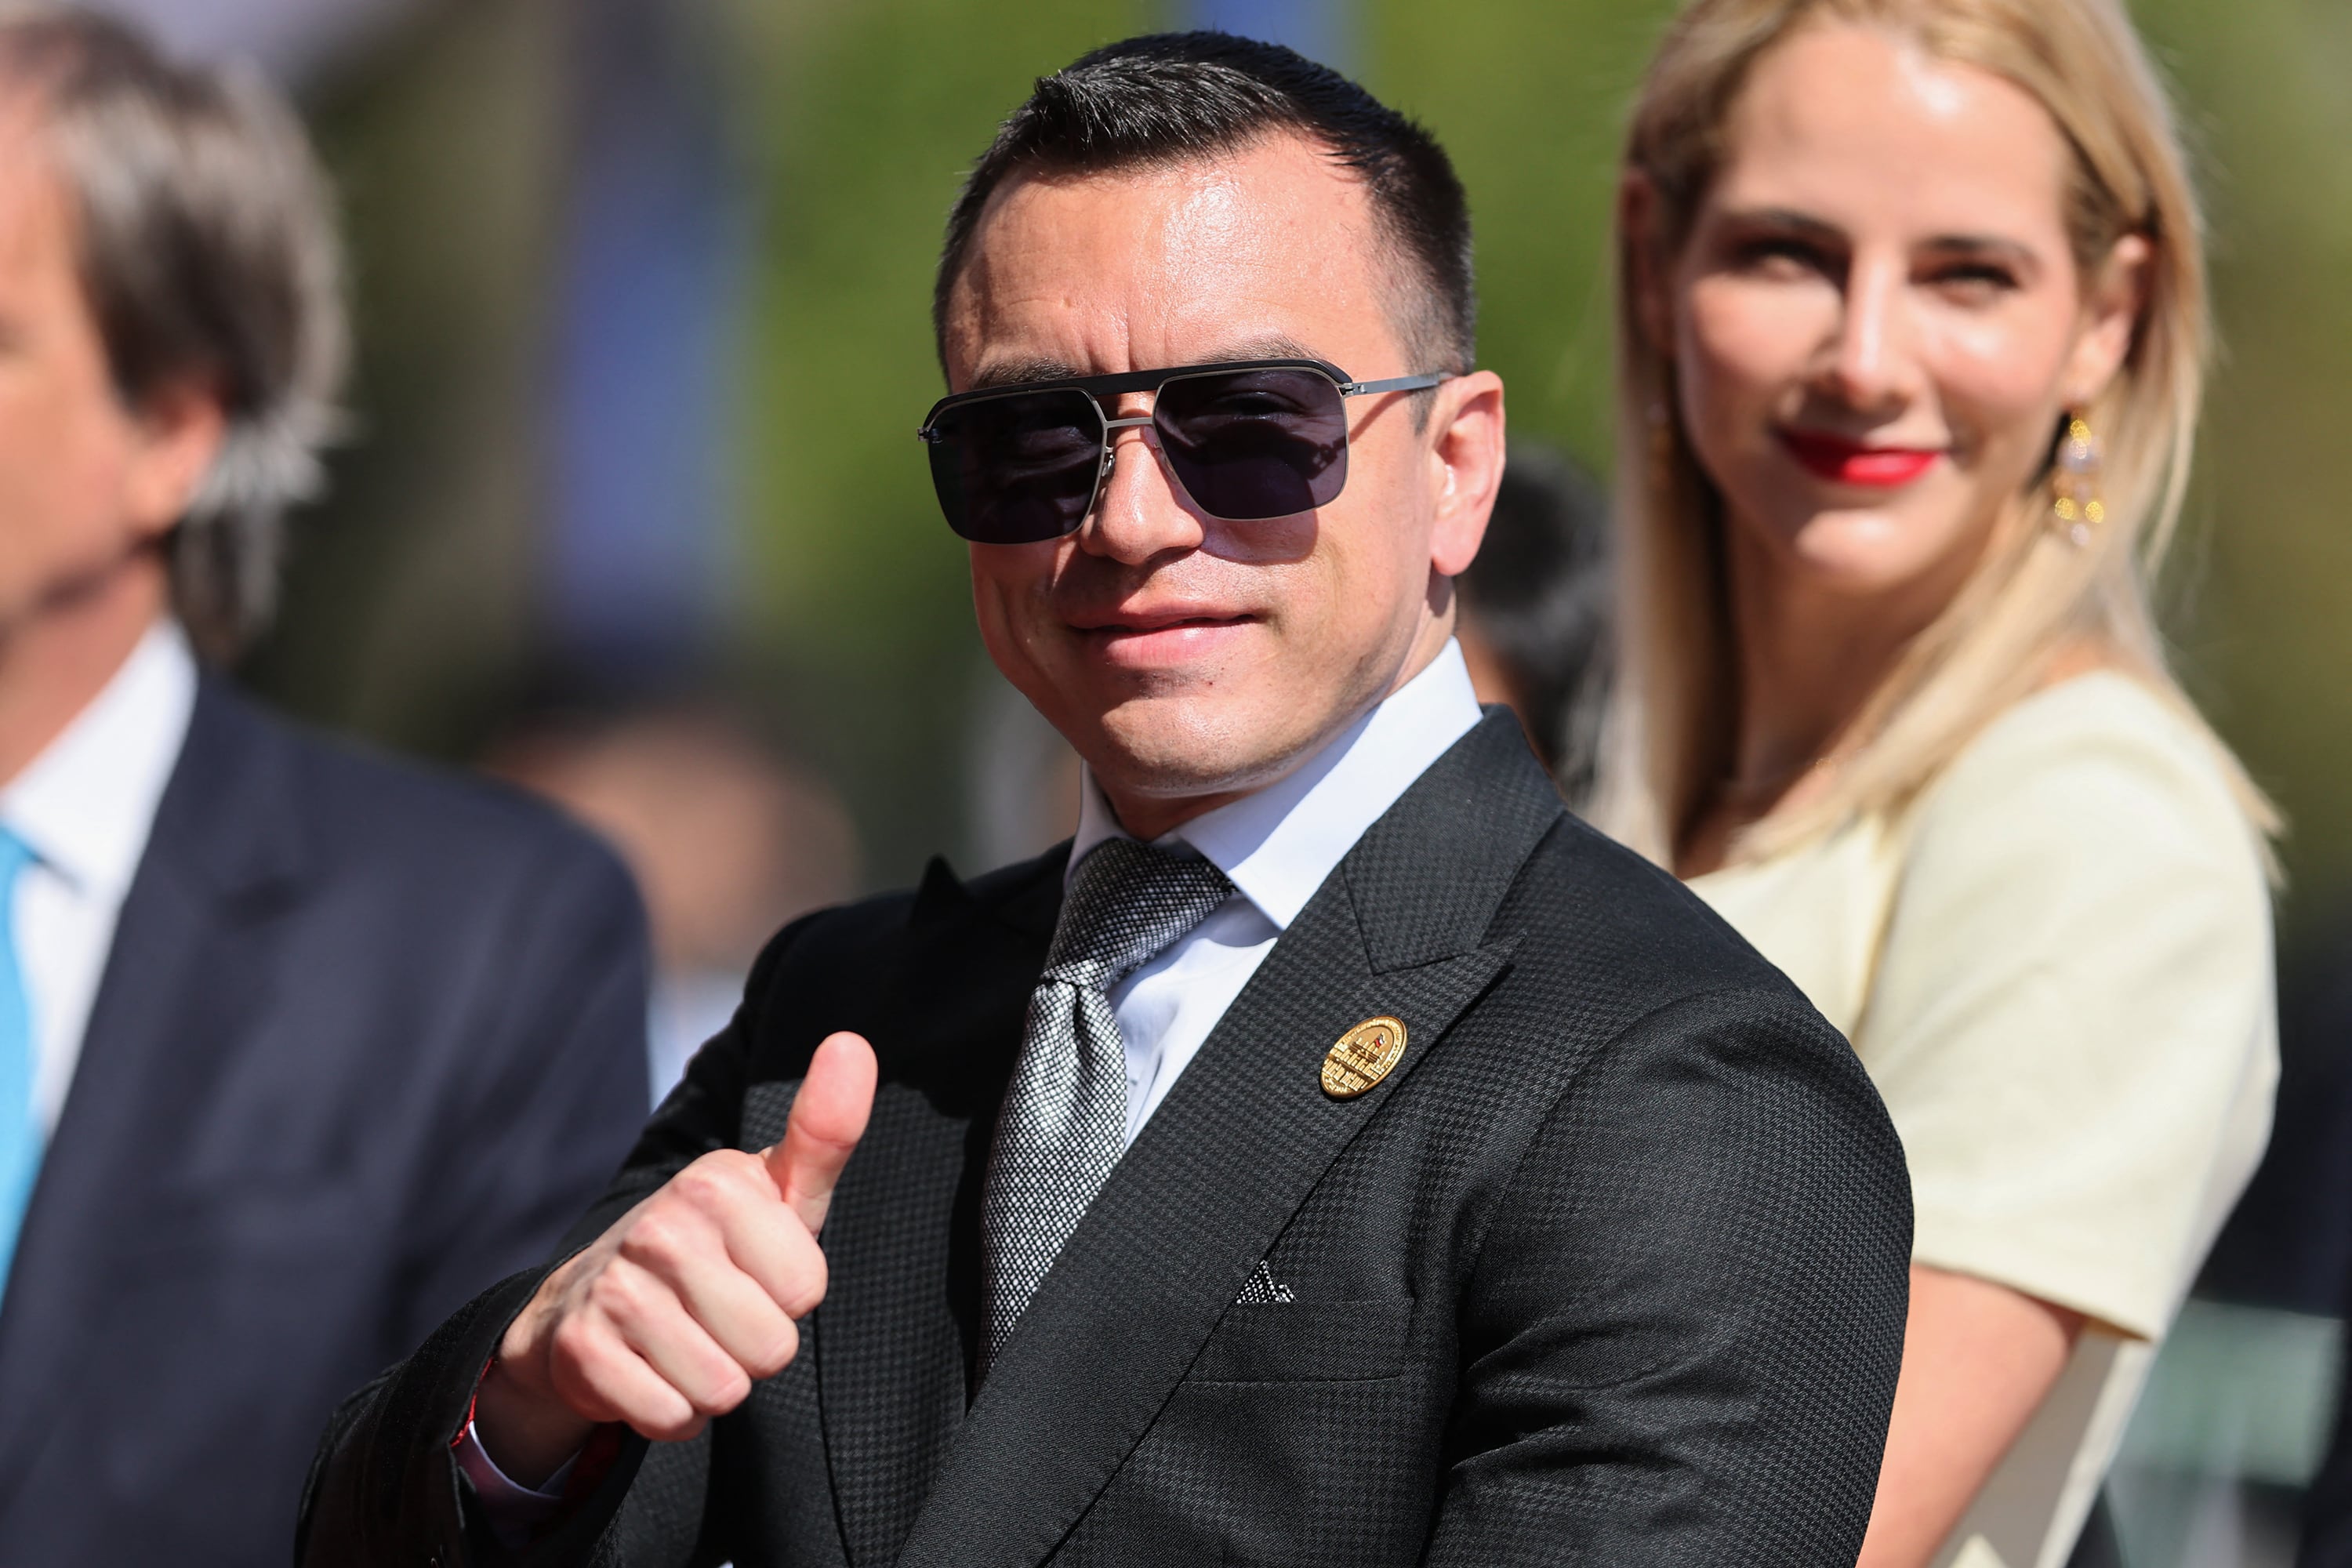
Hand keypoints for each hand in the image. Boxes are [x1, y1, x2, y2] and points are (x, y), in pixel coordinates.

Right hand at [474, 1031, 877, 1485]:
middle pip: (771, 1348)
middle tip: (720, 1313)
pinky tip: (653, 1370)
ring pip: (723, 1390)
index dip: (790, 1294)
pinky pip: (672, 1419)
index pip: (808, 1290)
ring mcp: (615, 1289)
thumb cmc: (713, 1245)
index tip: (756, 1271)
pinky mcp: (583, 1352)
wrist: (588, 1301)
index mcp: (718, 1183)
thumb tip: (852, 1042)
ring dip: (715, 1383)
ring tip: (689, 1341)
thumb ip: (823, 1130)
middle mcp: (661, 1227)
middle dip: (756, 1346)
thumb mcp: (774, 1191)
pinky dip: (672, 1411)